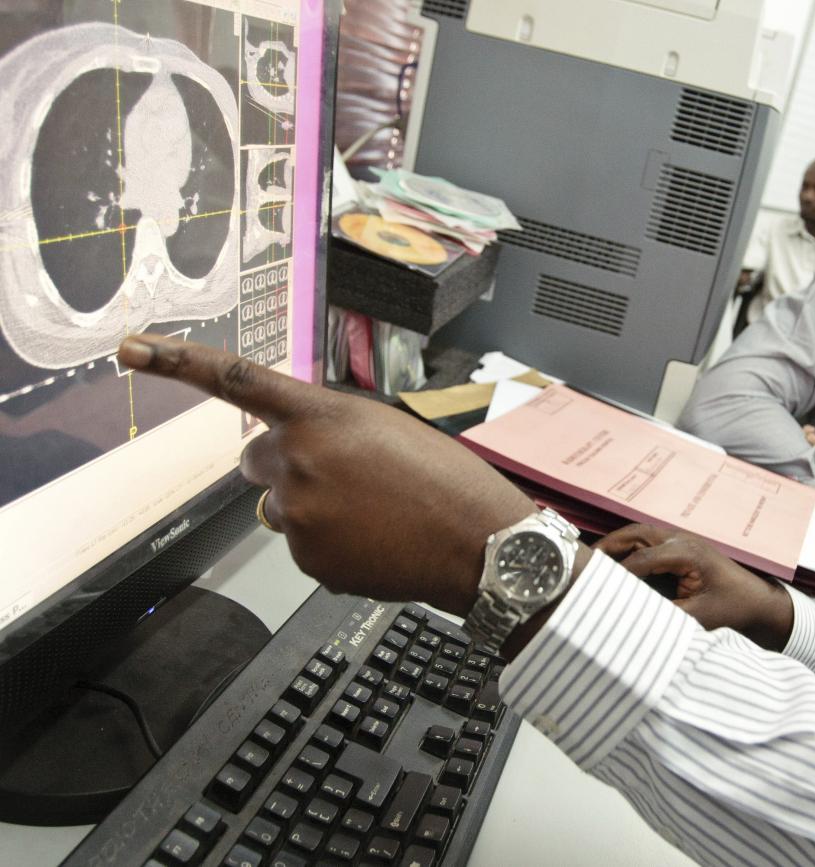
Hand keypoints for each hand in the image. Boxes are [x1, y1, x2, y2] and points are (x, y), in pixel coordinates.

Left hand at [116, 335, 554, 615]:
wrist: (478, 543)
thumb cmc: (446, 481)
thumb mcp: (388, 429)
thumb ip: (329, 430)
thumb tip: (292, 462)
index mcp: (322, 415)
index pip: (235, 379)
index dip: (176, 362)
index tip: (130, 349)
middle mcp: (298, 460)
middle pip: (255, 460)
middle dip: (286, 467)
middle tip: (343, 479)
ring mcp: (297, 514)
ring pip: (278, 508)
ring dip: (311, 509)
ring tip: (372, 514)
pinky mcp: (306, 559)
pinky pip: (301, 547)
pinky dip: (330, 546)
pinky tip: (374, 541)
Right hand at [595, 524, 792, 650]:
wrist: (759, 601)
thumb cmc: (734, 608)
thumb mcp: (699, 618)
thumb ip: (666, 615)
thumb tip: (632, 617)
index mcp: (688, 552)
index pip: (641, 557)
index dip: (617, 572)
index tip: (595, 587)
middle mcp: (681, 540)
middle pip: (634, 534)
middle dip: (607, 548)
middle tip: (581, 564)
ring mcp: (680, 540)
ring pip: (637, 534)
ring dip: (615, 546)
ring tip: (590, 564)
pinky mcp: (678, 548)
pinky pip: (645, 542)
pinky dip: (626, 549)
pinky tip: (612, 566)